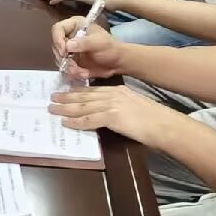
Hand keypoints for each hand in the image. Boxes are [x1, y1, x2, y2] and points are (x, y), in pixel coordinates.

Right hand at [49, 18, 125, 79]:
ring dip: (68, 66)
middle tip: (72, 65)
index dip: (57, 40)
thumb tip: (67, 46)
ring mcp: (69, 49)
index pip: (57, 29)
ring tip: (80, 71)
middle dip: (63, 57)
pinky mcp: (71, 60)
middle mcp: (70, 35)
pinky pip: (64, 67)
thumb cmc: (111, 48)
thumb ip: (83, 43)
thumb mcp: (99, 43)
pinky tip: (82, 73)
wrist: (117, 62)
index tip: (64, 52)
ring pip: (58, 58)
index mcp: (76, 25)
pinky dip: (72, 72)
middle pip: (55, 44)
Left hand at [50, 87, 176, 144]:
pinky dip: (76, 122)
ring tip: (53, 109)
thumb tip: (107, 114)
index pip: (93, 90)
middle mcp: (113, 94)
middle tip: (52, 98)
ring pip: (83, 106)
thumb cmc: (153, 119)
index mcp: (118, 90)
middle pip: (84, 96)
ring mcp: (112, 104)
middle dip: (67, 98)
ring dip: (66, 108)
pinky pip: (89, 119)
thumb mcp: (134, 106)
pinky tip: (66, 123)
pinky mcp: (112, 116)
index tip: (65, 93)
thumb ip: (119, 107)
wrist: (163, 124)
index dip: (77, 92)